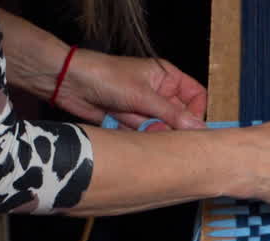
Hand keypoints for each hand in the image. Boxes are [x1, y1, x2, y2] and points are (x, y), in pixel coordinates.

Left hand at [57, 49, 207, 130]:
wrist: (70, 83)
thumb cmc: (106, 76)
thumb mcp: (144, 95)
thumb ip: (173, 115)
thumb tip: (199, 128)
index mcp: (167, 77)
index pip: (196, 96)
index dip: (197, 111)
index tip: (193, 127)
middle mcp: (159, 92)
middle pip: (180, 116)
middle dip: (171, 126)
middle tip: (166, 132)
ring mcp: (145, 108)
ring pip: (162, 127)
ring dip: (151, 130)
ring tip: (134, 122)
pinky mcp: (131, 121)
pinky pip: (145, 134)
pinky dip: (138, 135)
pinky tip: (125, 126)